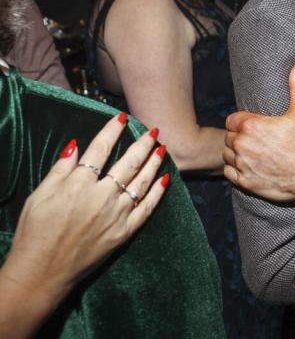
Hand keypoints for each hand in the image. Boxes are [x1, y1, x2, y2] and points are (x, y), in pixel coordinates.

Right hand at [0, 114, 167, 333]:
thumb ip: (61, 169)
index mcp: (79, 183)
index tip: (122, 118)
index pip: (101, 149)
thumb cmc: (35, 232)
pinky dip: (157, 193)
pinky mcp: (124, 232)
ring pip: (142, 182)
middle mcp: (103, 195)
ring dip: (154, 163)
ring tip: (162, 148)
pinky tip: (165, 179)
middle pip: (129, 162)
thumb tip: (76, 145)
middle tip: (153, 130)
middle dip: (143, 144)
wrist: (42, 271)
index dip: (112, 131)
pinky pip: (147, 208)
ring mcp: (117, 214)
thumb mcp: (40, 195)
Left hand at [224, 63, 294, 201]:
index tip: (253, 126)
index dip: (241, 122)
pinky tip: (249, 167)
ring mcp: (242, 164)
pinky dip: (235, 170)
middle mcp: (242, 145)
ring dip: (236, 153)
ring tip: (251, 153)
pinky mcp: (244, 181)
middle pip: (229, 137)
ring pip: (227, 155)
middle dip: (239, 137)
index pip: (232, 120)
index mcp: (252, 126)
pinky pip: (229, 172)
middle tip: (255, 140)